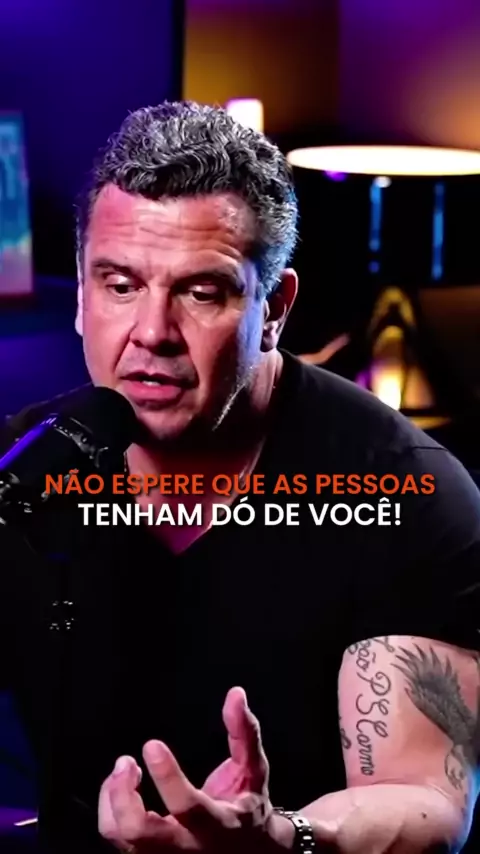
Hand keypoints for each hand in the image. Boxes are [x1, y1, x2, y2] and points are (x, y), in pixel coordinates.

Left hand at [98, 687, 293, 851]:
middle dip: (123, 795)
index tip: (151, 744)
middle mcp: (187, 847)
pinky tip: (123, 785)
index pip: (187, 806)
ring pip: (121, 836)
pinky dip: (110, 805)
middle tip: (126, 762)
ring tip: (125, 769)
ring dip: (113, 797)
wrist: (247, 850)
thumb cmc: (248, 805)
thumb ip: (245, 732)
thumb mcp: (254, 769)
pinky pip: (115, 835)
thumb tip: (235, 695)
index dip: (166, 776)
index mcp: (218, 825)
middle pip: (140, 832)